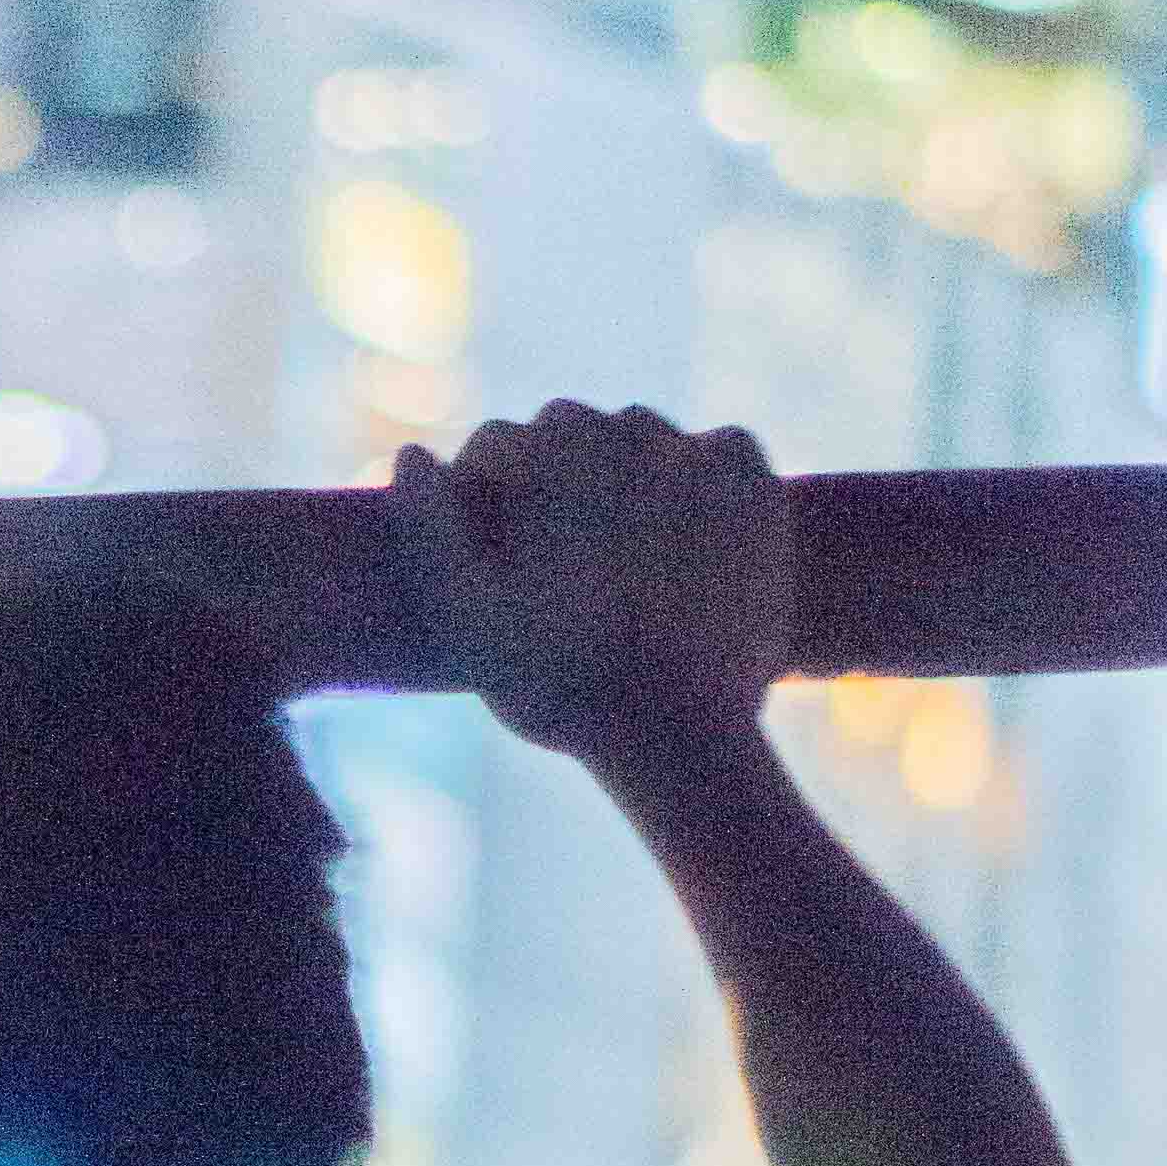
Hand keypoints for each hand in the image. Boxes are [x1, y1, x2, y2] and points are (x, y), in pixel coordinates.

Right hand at [382, 404, 791, 764]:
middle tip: (560, 557)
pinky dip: (705, 480)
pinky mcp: (755, 486)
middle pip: (574, 430)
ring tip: (624, 552)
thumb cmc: (555, 681)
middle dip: (557, 477)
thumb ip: (427, 525)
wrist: (677, 735)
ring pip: (646, 438)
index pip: (500, 444)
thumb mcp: (462, 614)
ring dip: (628, 475)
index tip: (492, 549)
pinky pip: (722, 451)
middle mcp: (626, 433)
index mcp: (551, 451)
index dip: (485, 495)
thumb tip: (411, 454)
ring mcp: (696, 456)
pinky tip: (689, 535)